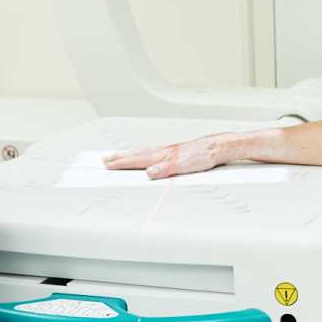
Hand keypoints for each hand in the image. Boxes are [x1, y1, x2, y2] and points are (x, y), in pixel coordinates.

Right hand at [104, 133, 234, 178]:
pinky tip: (144, 156)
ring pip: (142, 152)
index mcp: (161, 156)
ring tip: (118, 156)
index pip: (136, 160)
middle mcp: (161, 152)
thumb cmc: (201, 157)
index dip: (121, 163)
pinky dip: (141, 153)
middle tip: (105, 159)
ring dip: (129, 154)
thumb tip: (148, 172)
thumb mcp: (183, 166)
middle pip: (135, 154)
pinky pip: (151, 152)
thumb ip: (164, 170)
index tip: (108, 164)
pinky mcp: (172, 152)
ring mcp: (166, 151)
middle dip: (119, 157)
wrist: (215, 149)